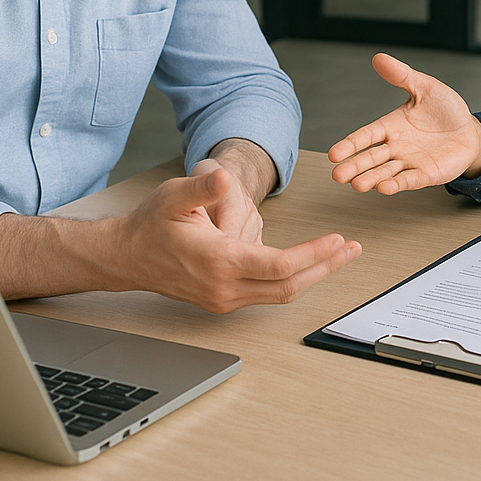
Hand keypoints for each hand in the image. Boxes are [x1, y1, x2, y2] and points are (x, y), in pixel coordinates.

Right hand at [119, 167, 360, 312]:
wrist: (127, 257)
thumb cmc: (151, 224)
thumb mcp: (173, 195)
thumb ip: (201, 188)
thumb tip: (222, 179)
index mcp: (218, 261)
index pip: (280, 266)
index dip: (314, 254)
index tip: (338, 239)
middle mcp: (224, 287)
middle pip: (289, 287)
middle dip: (326, 268)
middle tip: (353, 249)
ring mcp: (224, 299)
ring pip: (281, 295)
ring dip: (314, 275)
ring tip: (341, 254)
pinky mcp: (224, 300)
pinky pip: (268, 294)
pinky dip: (294, 279)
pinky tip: (310, 263)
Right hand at [328, 52, 480, 193]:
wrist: (470, 130)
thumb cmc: (446, 110)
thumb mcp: (425, 87)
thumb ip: (401, 75)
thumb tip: (379, 58)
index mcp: (392, 126)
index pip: (366, 135)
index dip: (350, 144)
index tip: (335, 153)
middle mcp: (397, 146)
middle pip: (371, 158)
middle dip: (354, 166)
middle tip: (338, 175)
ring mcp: (410, 162)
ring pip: (386, 172)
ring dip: (371, 179)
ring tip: (357, 184)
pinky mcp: (427, 174)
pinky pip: (410, 179)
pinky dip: (398, 183)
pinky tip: (384, 188)